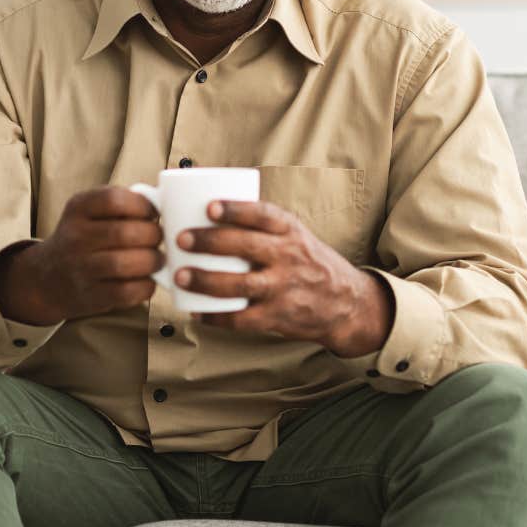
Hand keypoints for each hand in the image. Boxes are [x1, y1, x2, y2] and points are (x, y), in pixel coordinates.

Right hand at [0, 186, 164, 325]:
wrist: (47, 277)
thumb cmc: (83, 238)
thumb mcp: (89, 212)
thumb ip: (121, 205)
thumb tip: (163, 204)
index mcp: (78, 208)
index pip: (114, 200)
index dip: (142, 205)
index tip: (154, 212)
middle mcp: (75, 237)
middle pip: (125, 233)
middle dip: (153, 235)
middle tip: (159, 238)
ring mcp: (81, 268)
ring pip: (125, 264)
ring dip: (151, 261)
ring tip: (156, 259)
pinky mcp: (90, 296)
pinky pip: (126, 291)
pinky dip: (145, 285)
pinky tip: (147, 279)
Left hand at [174, 199, 392, 353]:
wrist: (346, 302)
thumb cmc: (308, 262)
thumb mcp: (294, 235)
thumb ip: (261, 225)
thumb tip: (206, 206)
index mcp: (290, 231)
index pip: (263, 215)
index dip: (236, 210)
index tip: (210, 206)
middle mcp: (289, 257)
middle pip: (246, 246)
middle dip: (209, 242)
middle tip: (181, 238)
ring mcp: (284, 288)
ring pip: (240, 285)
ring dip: (206, 280)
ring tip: (180, 275)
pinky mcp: (279, 316)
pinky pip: (243, 319)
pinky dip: (217, 317)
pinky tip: (197, 312)